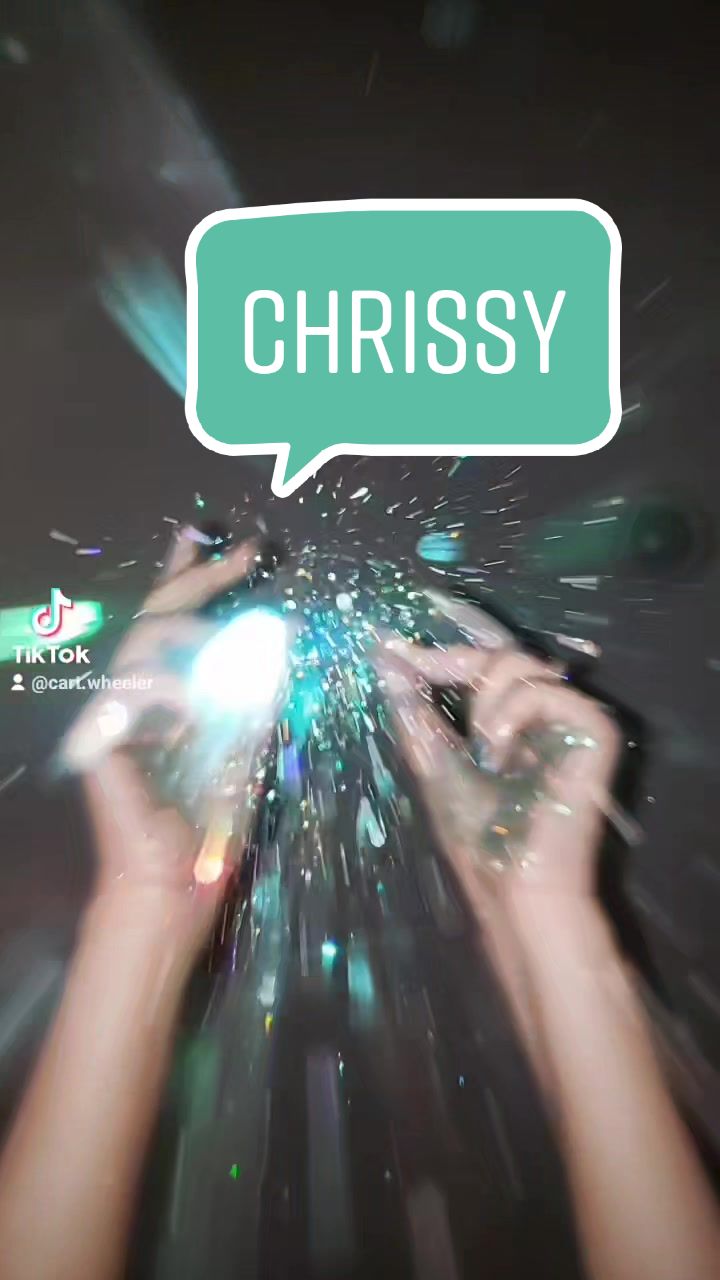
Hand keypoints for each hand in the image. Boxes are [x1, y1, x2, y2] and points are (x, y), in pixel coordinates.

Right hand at [62, 528, 275, 962]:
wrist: (178, 886)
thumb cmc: (211, 827)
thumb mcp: (251, 748)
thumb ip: (257, 698)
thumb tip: (277, 640)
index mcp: (169, 694)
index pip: (177, 623)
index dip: (194, 578)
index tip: (225, 540)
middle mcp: (135, 694)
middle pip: (158, 615)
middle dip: (202, 577)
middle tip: (246, 551)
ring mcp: (113, 712)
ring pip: (148, 640)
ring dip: (200, 640)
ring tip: (235, 658)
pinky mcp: (100, 735)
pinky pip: (136, 686)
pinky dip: (178, 690)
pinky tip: (202, 710)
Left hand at [374, 629, 619, 909]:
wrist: (516, 888)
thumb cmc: (480, 841)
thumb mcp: (434, 765)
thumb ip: (414, 712)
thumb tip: (384, 659)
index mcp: (512, 722)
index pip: (481, 665)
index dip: (440, 652)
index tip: (391, 647)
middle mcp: (545, 715)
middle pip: (501, 654)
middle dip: (459, 672)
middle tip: (445, 711)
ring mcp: (573, 721)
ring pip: (521, 664)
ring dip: (486, 706)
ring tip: (486, 756)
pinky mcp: (597, 732)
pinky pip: (547, 691)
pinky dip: (514, 714)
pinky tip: (502, 754)